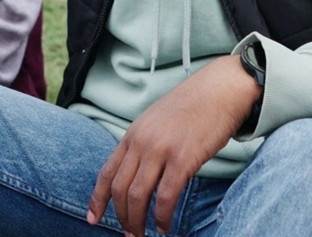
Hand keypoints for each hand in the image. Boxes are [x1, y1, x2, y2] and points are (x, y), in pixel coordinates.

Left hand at [86, 55, 259, 234]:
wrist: (219, 89)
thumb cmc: (192, 108)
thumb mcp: (157, 122)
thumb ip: (144, 145)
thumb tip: (138, 173)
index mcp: (132, 134)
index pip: (107, 172)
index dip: (97, 199)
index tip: (92, 218)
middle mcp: (141, 142)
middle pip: (120, 189)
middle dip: (121, 216)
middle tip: (129, 234)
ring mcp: (160, 150)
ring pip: (138, 195)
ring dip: (137, 221)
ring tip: (143, 235)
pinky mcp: (183, 158)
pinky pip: (165, 196)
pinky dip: (162, 216)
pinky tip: (165, 227)